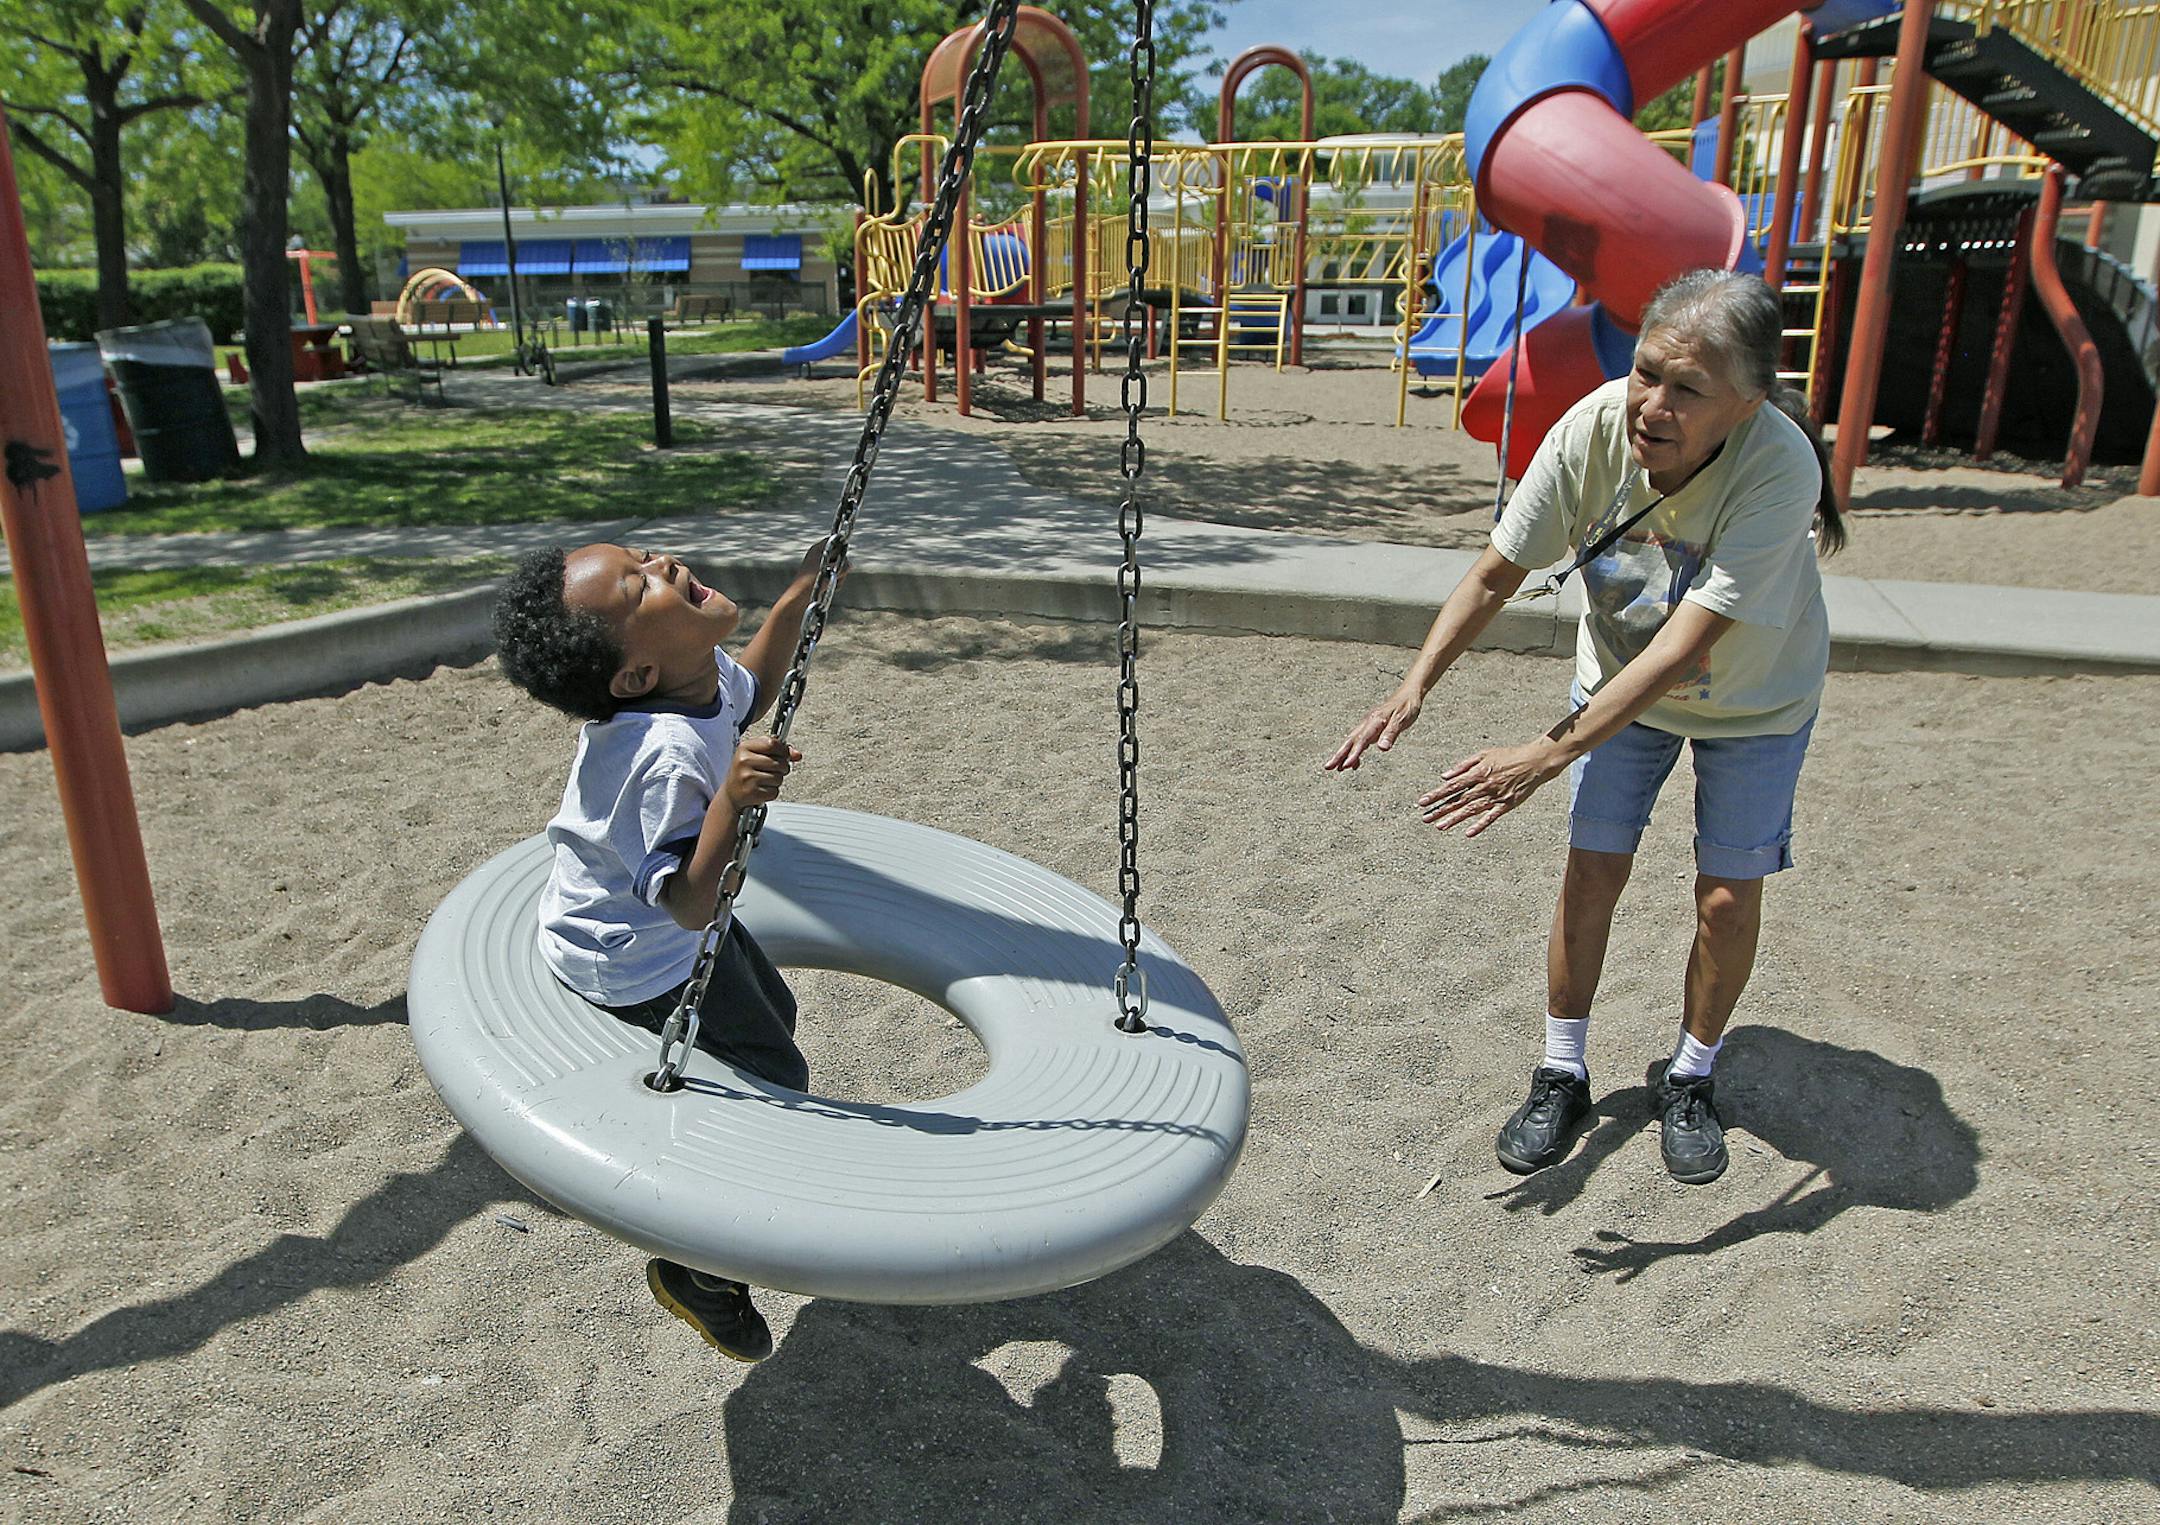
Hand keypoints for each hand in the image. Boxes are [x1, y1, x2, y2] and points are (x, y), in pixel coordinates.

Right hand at [724, 734, 800, 810]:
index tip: (783, 755)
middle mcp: (744, 761)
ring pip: (779, 778)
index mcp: (744, 747)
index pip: (773, 743)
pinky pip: (774, 791)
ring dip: (776, 781)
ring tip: (764, 780)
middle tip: (771, 771)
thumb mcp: (757, 755)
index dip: (783, 750)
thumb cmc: (745, 772)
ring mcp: (747, 777)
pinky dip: (771, 792)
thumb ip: (778, 751)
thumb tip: (797, 754)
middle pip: (780, 762)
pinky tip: (761, 789)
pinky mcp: (752, 792)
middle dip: (782, 768)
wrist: (731, 793)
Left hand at [796, 536, 847, 585]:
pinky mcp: (822, 577)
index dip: (840, 546)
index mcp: (817, 550)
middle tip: (837, 573)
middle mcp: (819, 556)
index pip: (832, 541)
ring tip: (832, 582)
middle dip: (841, 565)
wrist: (800, 596)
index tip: (844, 555)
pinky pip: (835, 576)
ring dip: (839, 575)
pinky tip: (831, 587)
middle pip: (838, 555)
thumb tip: (850, 564)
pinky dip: (836, 582)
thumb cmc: (812, 582)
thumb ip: (843, 566)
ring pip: (838, 567)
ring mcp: (820, 567)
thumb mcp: (830, 572)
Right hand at [1323, 687, 1422, 771]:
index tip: (1346, 765)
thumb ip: (1391, 734)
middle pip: (1350, 741)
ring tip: (1336, 768)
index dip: (1353, 753)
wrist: (1408, 694)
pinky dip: (1355, 752)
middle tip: (1328, 767)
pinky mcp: (1371, 729)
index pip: (1362, 740)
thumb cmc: (1407, 706)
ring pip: (1353, 742)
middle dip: (1339, 755)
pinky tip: (1354, 763)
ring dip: (1343, 755)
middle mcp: (1368, 723)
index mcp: (1375, 721)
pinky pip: (1360, 742)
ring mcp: (1368, 726)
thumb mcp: (1402, 719)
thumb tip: (1382, 748)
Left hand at [1417, 741, 1564, 837]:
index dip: (1436, 795)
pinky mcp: (1507, 805)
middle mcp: (1484, 786)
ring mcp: (1495, 796)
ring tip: (1439, 826)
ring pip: (1471, 810)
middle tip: (1424, 818)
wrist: (1534, 762)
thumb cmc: (1508, 756)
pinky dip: (1480, 825)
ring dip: (1454, 819)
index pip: (1452, 786)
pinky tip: (1468, 833)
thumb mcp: (1484, 754)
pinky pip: (1491, 817)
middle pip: (1458, 800)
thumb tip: (1444, 776)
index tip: (1422, 802)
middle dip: (1440, 809)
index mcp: (1477, 773)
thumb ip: (1463, 765)